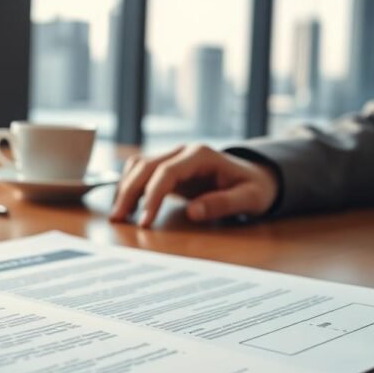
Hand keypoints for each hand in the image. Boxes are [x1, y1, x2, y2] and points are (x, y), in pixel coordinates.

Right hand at [110, 145, 278, 227]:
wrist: (256, 177)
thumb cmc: (254, 188)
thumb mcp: (250, 198)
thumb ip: (223, 203)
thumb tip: (193, 211)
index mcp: (202, 155)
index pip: (167, 171)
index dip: (152, 195)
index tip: (145, 221)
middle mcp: (183, 152)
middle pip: (145, 166)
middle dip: (128, 192)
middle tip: (118, 219)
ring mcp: (173, 157)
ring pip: (138, 166)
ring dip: (124, 188)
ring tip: (118, 215)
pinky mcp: (167, 168)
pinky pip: (141, 172)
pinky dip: (129, 186)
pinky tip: (126, 205)